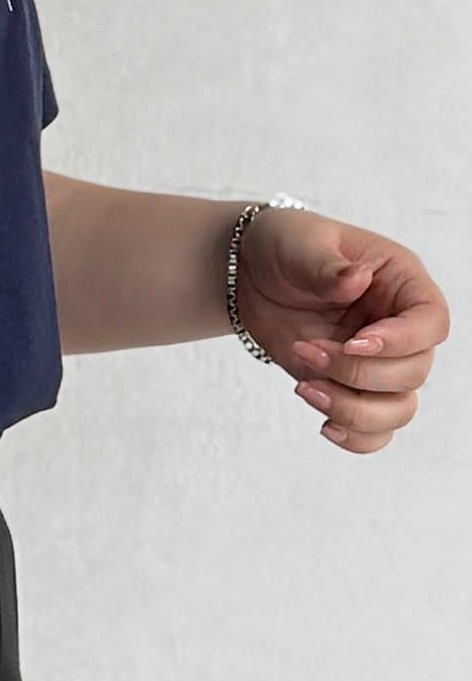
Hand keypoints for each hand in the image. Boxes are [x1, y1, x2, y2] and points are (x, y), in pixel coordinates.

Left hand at [233, 208, 450, 453]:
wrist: (248, 275)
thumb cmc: (285, 247)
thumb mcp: (301, 243)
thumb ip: (328, 265)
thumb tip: (357, 279)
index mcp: (401, 283)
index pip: (431, 323)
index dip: (401, 342)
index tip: (354, 342)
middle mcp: (399, 327)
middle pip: (414, 372)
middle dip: (357, 372)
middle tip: (307, 350)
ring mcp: (378, 362)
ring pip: (399, 409)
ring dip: (354, 410)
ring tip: (305, 386)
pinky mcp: (351, 387)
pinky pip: (375, 430)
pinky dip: (356, 437)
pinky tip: (323, 425)